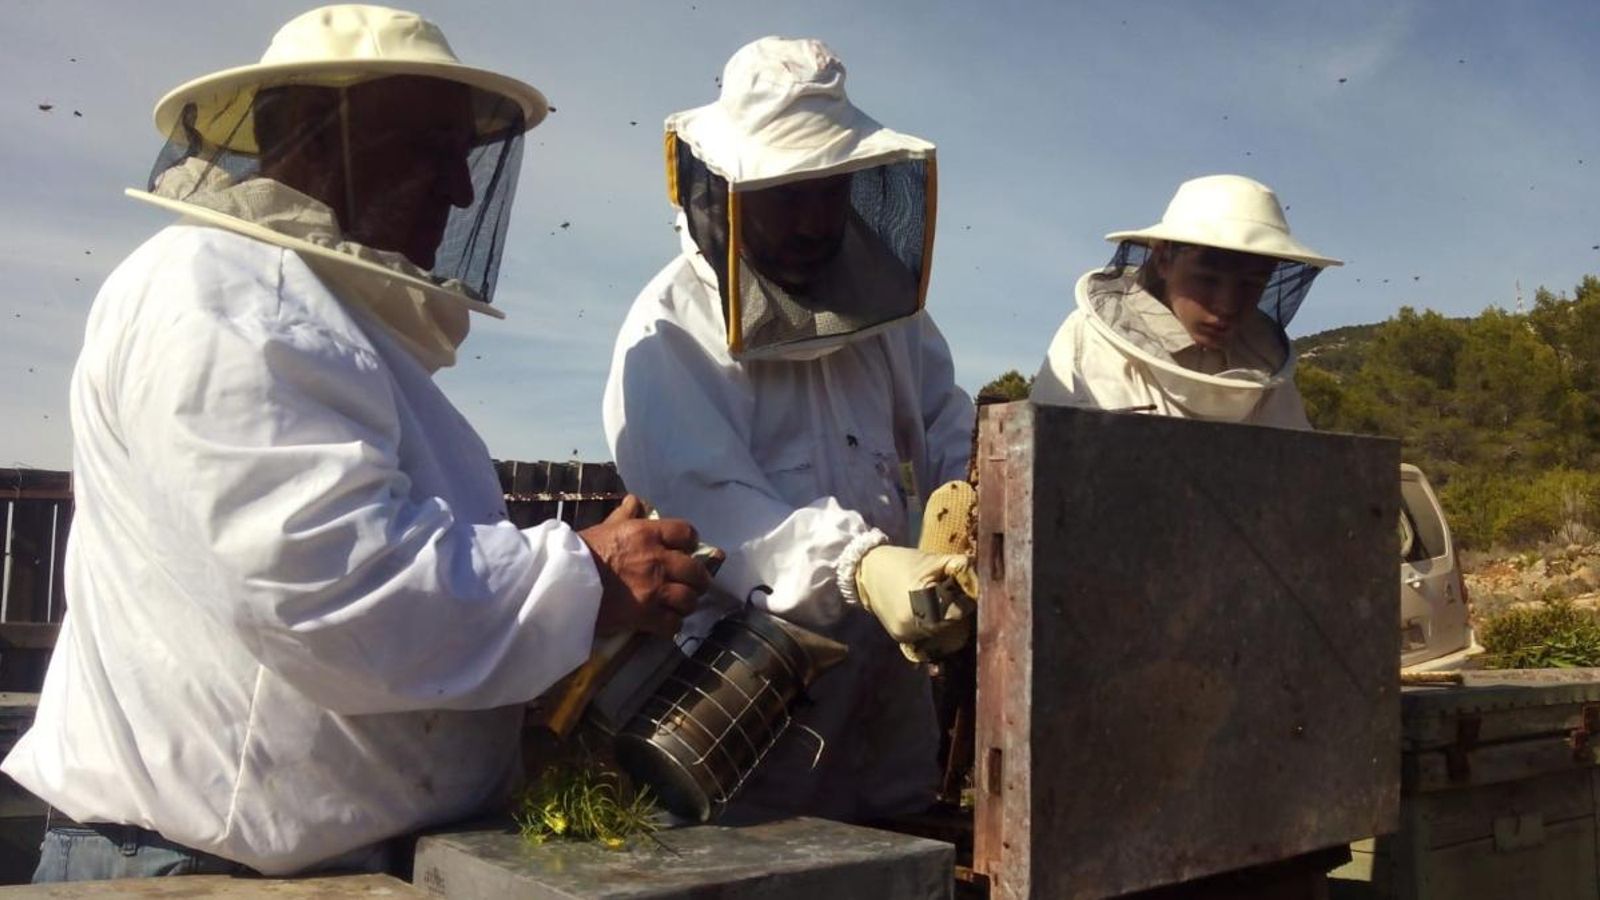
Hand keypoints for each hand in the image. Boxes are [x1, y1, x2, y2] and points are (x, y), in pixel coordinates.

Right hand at [579, 495, 710, 636]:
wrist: (560, 582)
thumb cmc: (578, 552)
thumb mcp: (604, 527)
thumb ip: (624, 515)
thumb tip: (635, 500)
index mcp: (647, 534)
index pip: (687, 533)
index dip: (690, 543)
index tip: (686, 550)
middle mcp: (656, 560)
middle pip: (696, 570)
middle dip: (698, 579)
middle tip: (692, 584)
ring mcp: (653, 589)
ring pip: (689, 599)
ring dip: (686, 604)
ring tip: (679, 605)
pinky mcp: (645, 615)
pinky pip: (673, 624)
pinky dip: (672, 625)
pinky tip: (665, 623)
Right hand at [855, 545, 975, 661]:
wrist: (867, 572)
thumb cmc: (904, 562)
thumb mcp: (934, 560)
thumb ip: (960, 567)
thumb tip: (982, 579)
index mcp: (922, 599)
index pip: (960, 611)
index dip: (967, 601)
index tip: (966, 592)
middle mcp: (913, 622)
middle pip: (953, 626)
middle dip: (959, 614)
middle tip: (957, 598)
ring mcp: (906, 633)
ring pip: (941, 635)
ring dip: (947, 623)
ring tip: (942, 604)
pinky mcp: (900, 638)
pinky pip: (927, 637)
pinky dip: (933, 627)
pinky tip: (929, 613)